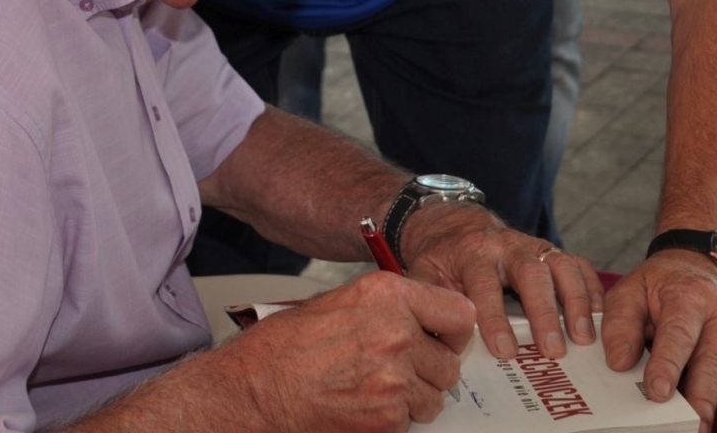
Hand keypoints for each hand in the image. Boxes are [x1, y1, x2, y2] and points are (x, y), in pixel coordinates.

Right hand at [223, 271, 473, 432]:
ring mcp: (395, 378)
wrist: (256, 390)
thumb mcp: (340, 302)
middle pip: (450, 363)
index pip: (460, 314)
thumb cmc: (287, 347)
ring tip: (375, 389)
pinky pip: (411, 422)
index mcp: (388, 295)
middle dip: (430, 370)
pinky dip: (392, 420)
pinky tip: (363, 405)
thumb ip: (389, 306)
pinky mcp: (387, 418)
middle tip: (400, 370)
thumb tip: (423, 319)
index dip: (452, 332)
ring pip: (434, 397)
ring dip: (413, 398)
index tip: (442, 339)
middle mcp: (397, 333)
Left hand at [401, 204, 604, 361]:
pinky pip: (578, 265)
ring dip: (576, 302)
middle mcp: (507, 245)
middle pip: (531, 273)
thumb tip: (441, 339)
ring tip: (585, 338)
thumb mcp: (424, 274)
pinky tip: (600, 317)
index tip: (505, 351)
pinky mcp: (550, 251)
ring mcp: (533, 245)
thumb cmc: (441, 257)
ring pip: (561, 265)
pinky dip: (592, 289)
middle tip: (554, 350)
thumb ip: (432, 301)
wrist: (455, 224)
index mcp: (473, 253)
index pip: (485, 285)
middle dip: (545, 313)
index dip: (495, 319)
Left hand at [601, 252, 716, 432]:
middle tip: (695, 424)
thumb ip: (621, 323)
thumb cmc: (660, 286)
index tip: (657, 392)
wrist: (696, 265)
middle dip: (705, 396)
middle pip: (714, 359)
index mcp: (688, 296)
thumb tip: (619, 362)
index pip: (678, 333)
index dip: (668, 363)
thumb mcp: (631, 291)